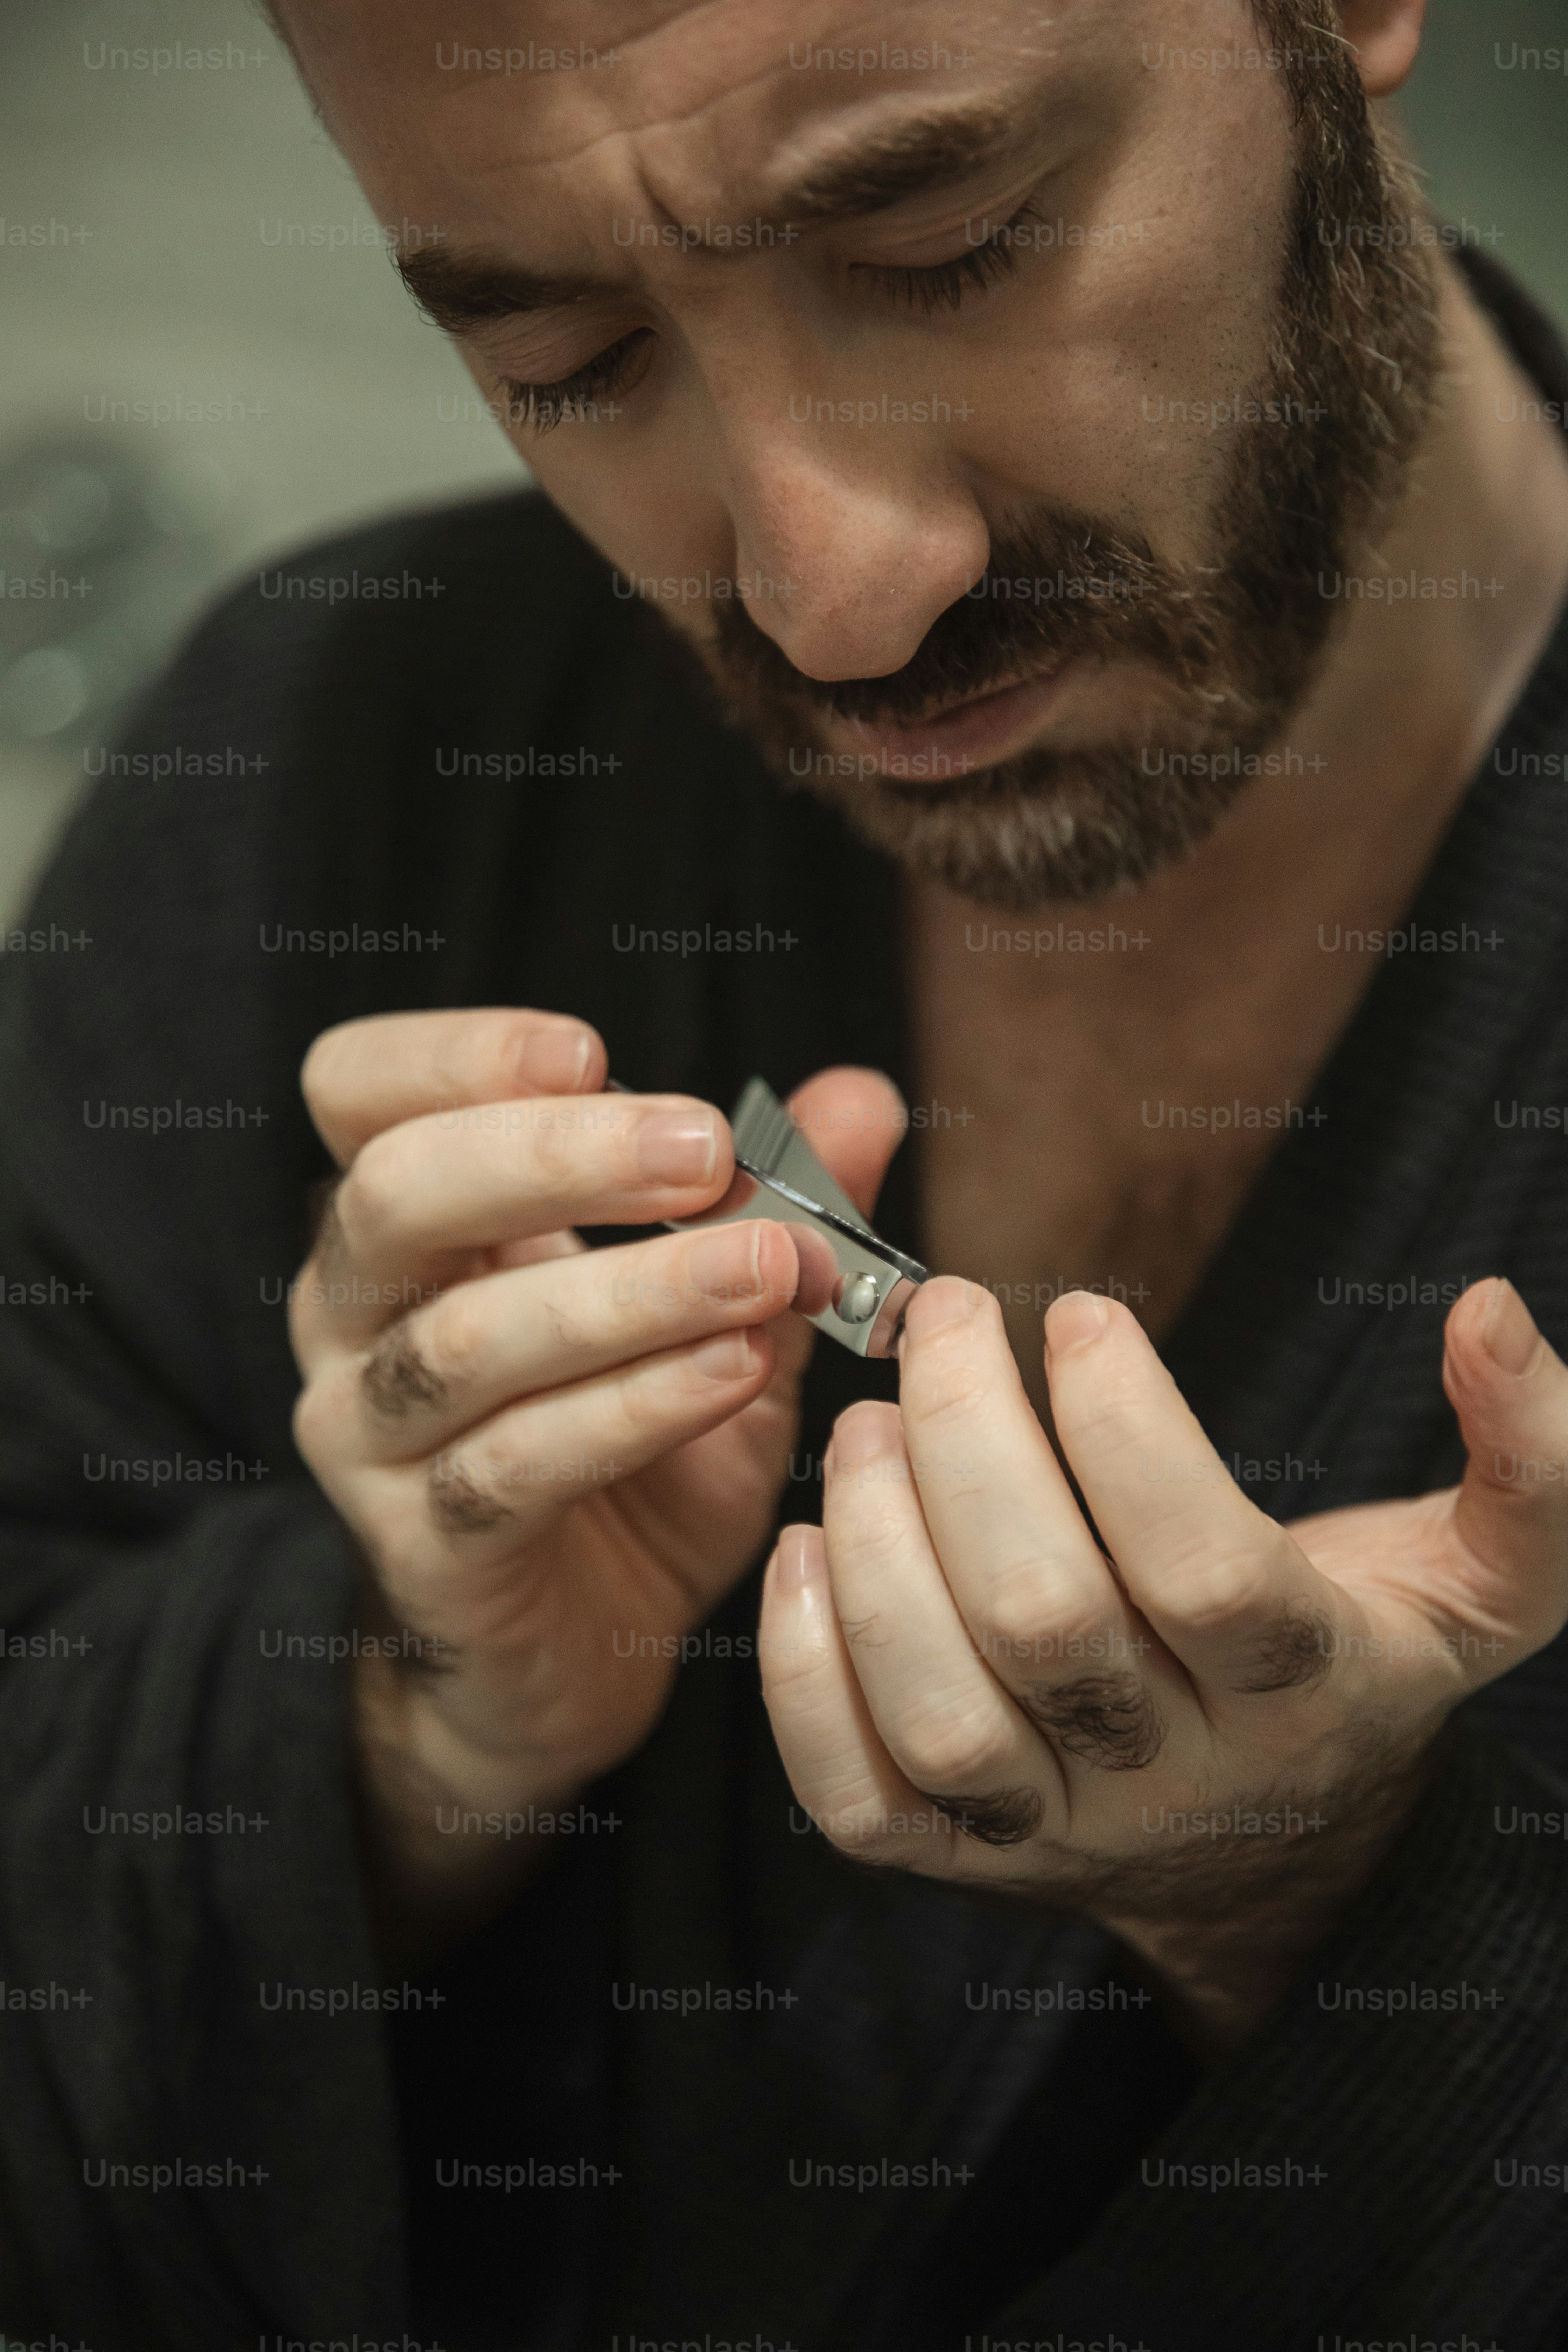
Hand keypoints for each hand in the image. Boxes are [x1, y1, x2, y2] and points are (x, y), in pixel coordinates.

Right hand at [289, 1006, 900, 1945]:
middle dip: (556, 1157)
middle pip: (397, 1195)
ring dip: (630, 1292)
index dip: (455, 1054)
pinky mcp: (425, 1548)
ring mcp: (374, 1438)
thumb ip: (773, 1202)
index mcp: (408, 1225)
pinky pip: (516, 1465)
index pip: (360, 1091)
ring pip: (469, 1341)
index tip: (593, 1051)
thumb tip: (866, 1094)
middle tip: (707, 1151)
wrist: (578, 1650)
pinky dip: (635, 1409)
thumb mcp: (713, 1310)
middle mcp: (358, 1317)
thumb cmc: (635, 1453)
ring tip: (768, 1266)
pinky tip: (734, 1372)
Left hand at [759, 1276, 1567, 2046]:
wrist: (1274, 1853)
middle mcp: (1175, 1780)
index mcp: (1306, 1695)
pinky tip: (797, 1546)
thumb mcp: (1484, 1578)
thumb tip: (1487, 1312)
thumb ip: (1529, 1456)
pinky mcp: (956, 1860)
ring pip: (940, 1711)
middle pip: (1047, 1623)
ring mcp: (1054, 1833)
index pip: (1204, 1568)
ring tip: (863, 1422)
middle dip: (971, 1446)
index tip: (1076, 1311)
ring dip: (875, 1546)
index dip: (1129, 1430)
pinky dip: (804, 1677)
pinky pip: (857, 1800)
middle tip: (940, 1321)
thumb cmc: (1350, 1660)